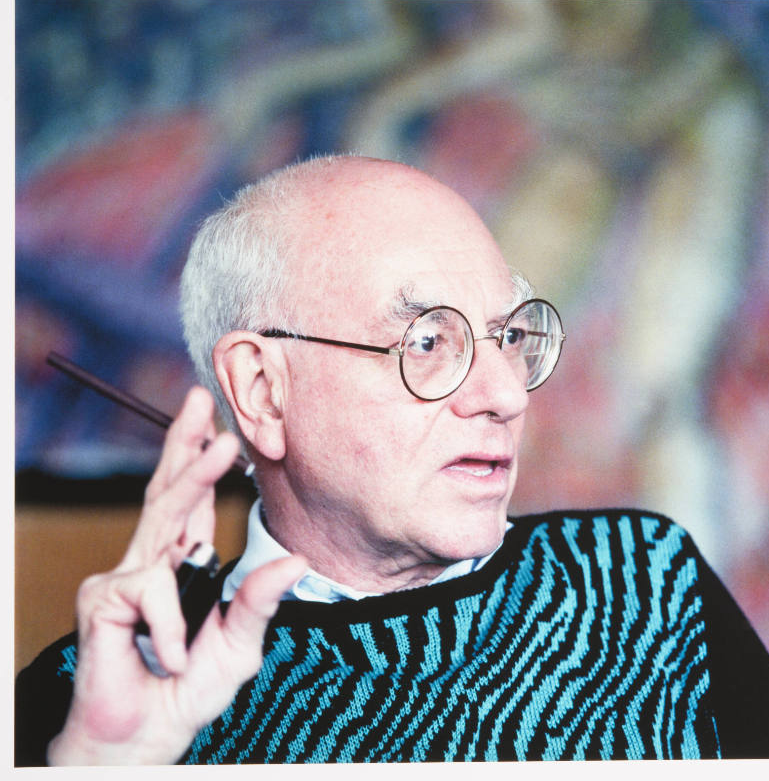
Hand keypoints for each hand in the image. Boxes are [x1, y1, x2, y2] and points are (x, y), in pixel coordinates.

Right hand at [46, 387, 305, 764]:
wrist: (146, 737)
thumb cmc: (189, 688)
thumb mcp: (238, 642)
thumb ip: (259, 602)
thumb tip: (296, 560)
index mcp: (184, 564)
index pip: (193, 504)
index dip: (203, 462)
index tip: (219, 424)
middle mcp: (154, 560)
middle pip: (169, 490)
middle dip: (185, 441)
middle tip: (201, 399)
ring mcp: (126, 577)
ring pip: (162, 514)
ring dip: (193, 474)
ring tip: (223, 444)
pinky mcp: (104, 600)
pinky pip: (150, 592)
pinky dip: (170, 626)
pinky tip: (175, 653)